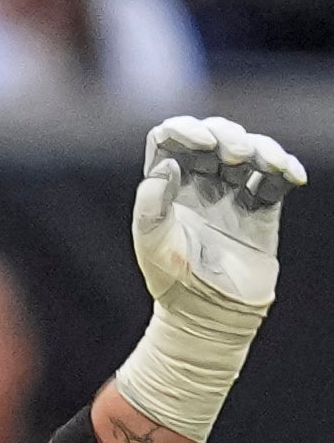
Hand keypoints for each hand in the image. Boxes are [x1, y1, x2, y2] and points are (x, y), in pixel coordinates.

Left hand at [133, 115, 302, 331]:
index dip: (184, 129)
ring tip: (266, 163)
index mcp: (166, 188)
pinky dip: (286, 169)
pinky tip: (290, 176)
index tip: (200, 142)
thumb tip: (168, 164)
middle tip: (233, 153)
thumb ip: (151, 203)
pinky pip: (275, 177)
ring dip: (262, 147)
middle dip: (227, 134)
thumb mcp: (151, 242)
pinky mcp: (261, 207)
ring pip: (250, 151)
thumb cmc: (174, 280)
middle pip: (214, 136)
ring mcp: (231, 194)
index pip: (170, 140)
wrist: (211, 312)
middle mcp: (198, 185)